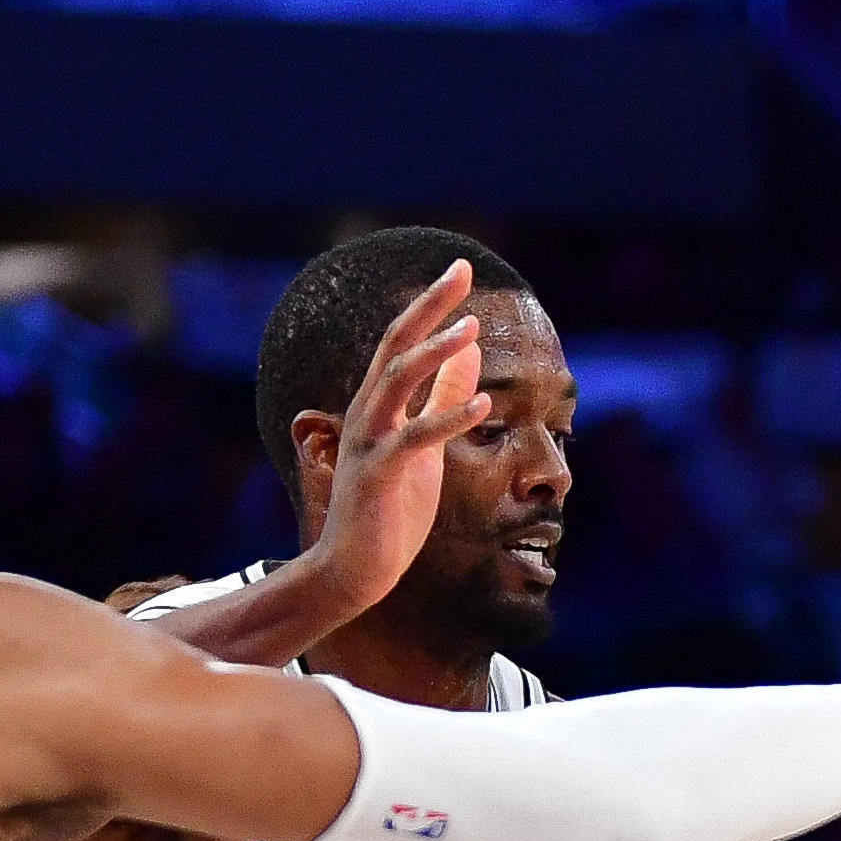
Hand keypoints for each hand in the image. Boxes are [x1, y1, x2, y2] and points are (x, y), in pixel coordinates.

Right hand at [268, 263, 486, 642]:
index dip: (430, 304)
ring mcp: (367, 442)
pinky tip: (485, 405)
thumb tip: (468, 348)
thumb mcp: (425, 446)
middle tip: (460, 271)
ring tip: (470, 327)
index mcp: (377, 405)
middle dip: (428, 306)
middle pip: (395, 345)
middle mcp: (366, 413)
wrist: (355, 570)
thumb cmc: (390, 510)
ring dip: (434, 352)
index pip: (401, 341)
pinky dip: (448, 419)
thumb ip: (443, 395)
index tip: (460, 270)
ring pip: (395, 381)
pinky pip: (414, 439)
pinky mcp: (377, 476)